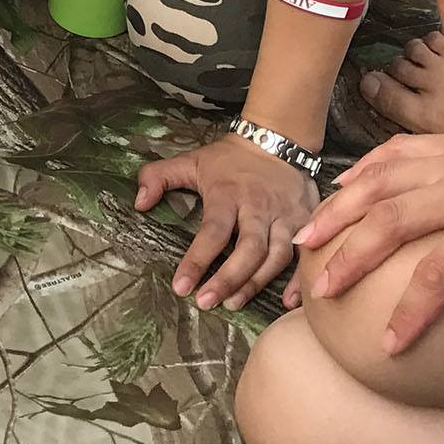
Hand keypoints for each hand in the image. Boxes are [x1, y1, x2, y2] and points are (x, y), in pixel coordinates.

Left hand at [136, 130, 317, 310]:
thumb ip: (158, 176)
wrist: (276, 139)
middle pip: (249, 249)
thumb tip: (138, 202)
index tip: (180, 286)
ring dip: (256, 284)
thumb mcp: (190, 160)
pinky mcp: (305, 222)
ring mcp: (285, 216)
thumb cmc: (228, 159)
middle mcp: (259, 207)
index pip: (213, 231)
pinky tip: (287, 302)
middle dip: (227, 279)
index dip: (197, 260)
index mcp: (228, 193)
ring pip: (276, 256)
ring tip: (233, 304)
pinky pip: (304, 255)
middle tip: (206, 303)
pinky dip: (298, 280)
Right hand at [291, 133, 443, 362]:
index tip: (388, 345)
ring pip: (379, 183)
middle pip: (390, 224)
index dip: (410, 312)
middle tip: (320, 289)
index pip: (437, 275)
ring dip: (338, 211)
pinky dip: (364, 169)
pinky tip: (340, 187)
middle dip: (350, 259)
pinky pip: (394, 151)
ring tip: (307, 239)